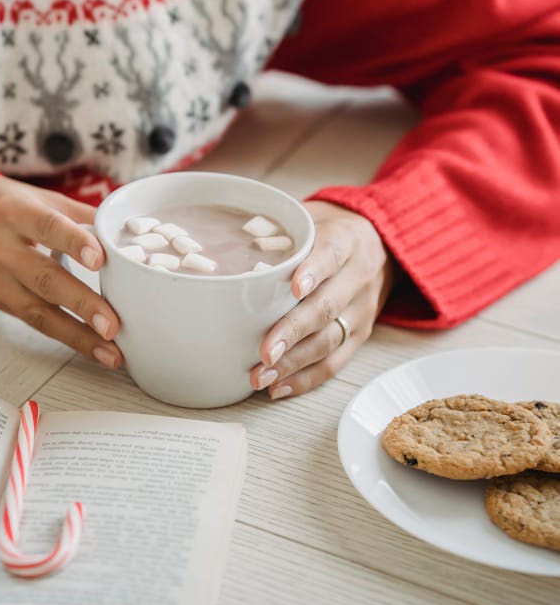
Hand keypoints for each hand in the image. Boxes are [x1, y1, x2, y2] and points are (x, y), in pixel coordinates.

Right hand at [0, 174, 121, 367]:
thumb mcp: (39, 198)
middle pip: (43, 277)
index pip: (46, 225)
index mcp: (15, 212)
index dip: (72, 241)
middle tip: (112, 325)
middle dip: (81, 303)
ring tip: (111, 352)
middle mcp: (1, 247)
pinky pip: (34, 322)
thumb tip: (126, 233)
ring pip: (38, 311)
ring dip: (78, 336)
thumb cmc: (4, 205)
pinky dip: (66, 337)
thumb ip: (82, 215)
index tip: (99, 259)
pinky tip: (93, 349)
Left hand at [250, 201, 398, 399]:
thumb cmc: (330, 231)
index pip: (331, 255)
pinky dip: (306, 378)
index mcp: (346, 241)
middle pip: (327, 307)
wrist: (381, 243)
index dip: (313, 272)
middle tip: (264, 351)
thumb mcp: (312, 218)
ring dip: (294, 362)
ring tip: (262, 376)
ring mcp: (362, 309)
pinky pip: (335, 362)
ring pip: (329, 340)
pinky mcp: (360, 335)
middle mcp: (357, 276)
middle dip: (293, 332)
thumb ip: (280, 232)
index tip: (293, 288)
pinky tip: (278, 387)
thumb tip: (224, 248)